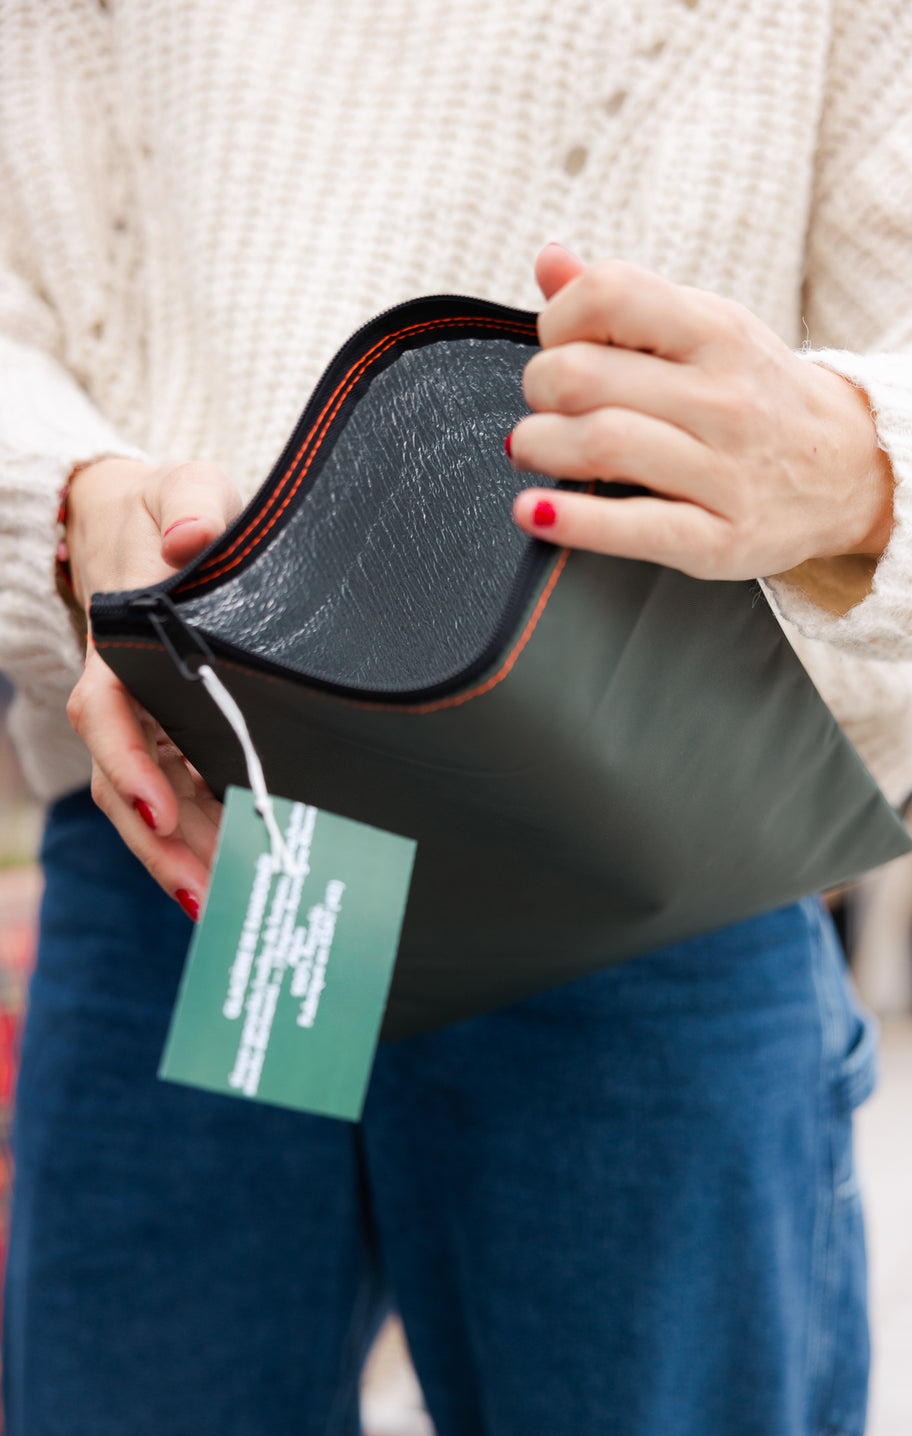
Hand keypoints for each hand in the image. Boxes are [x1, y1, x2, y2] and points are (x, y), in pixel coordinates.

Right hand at [64, 459, 240, 916]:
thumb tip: (190, 538)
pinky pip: (182, 799)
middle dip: (163, 846)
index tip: (161, 808)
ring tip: (230, 909)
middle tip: (212, 897)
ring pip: (154, 806)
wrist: (146, 521)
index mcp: (117, 648)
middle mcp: (125, 699)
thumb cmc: (168, 506)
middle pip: (129, 786)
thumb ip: (188, 502)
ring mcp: (149, 725)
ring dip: (185, 858)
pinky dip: (203, 840)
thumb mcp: (178, 485)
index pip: (108, 717)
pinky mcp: (177, 737)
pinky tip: (237, 880)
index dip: (129, 766)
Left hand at [508, 246, 893, 581]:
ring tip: (533, 450)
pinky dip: (571, 520)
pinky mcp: (721, 540)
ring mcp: (726, 472)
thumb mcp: (707, 332)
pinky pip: (633, 527)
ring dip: (540, 447)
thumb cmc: (757, 396)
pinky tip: (534, 511)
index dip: (557, 319)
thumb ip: (626, 302)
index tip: (557, 345)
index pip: (609, 294)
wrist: (854, 471)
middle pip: (584, 376)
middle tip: (544, 406)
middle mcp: (724, 397)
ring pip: (600, 445)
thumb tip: (548, 261)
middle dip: (539, 389)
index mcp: (717, 331)